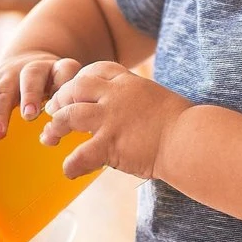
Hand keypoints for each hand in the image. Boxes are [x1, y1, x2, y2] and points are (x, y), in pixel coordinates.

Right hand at [0, 53, 84, 141]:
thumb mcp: (65, 83)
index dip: (62, 83)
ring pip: (1, 92)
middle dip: (29, 96)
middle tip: (30, 115)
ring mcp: (6, 77)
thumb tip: (60, 128)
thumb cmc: (52, 81)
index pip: (63, 71)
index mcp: (54, 67)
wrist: (26, 61)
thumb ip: (68, 99)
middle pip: (29, 79)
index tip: (61, 102)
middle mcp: (29, 68)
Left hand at [41, 62, 188, 179]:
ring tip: (50, 138)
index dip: (80, 80)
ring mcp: (111, 119)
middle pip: (75, 88)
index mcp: (129, 82)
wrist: (192, 140)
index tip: (74, 91)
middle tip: (52, 113)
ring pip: (68, 116)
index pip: (96, 70)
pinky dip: (71, 165)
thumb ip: (140, 101)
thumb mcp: (159, 100)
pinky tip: (69, 171)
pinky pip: (80, 155)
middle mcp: (116, 96)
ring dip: (56, 127)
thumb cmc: (184, 125)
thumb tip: (135, 112)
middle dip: (60, 99)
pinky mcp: (110, 144)